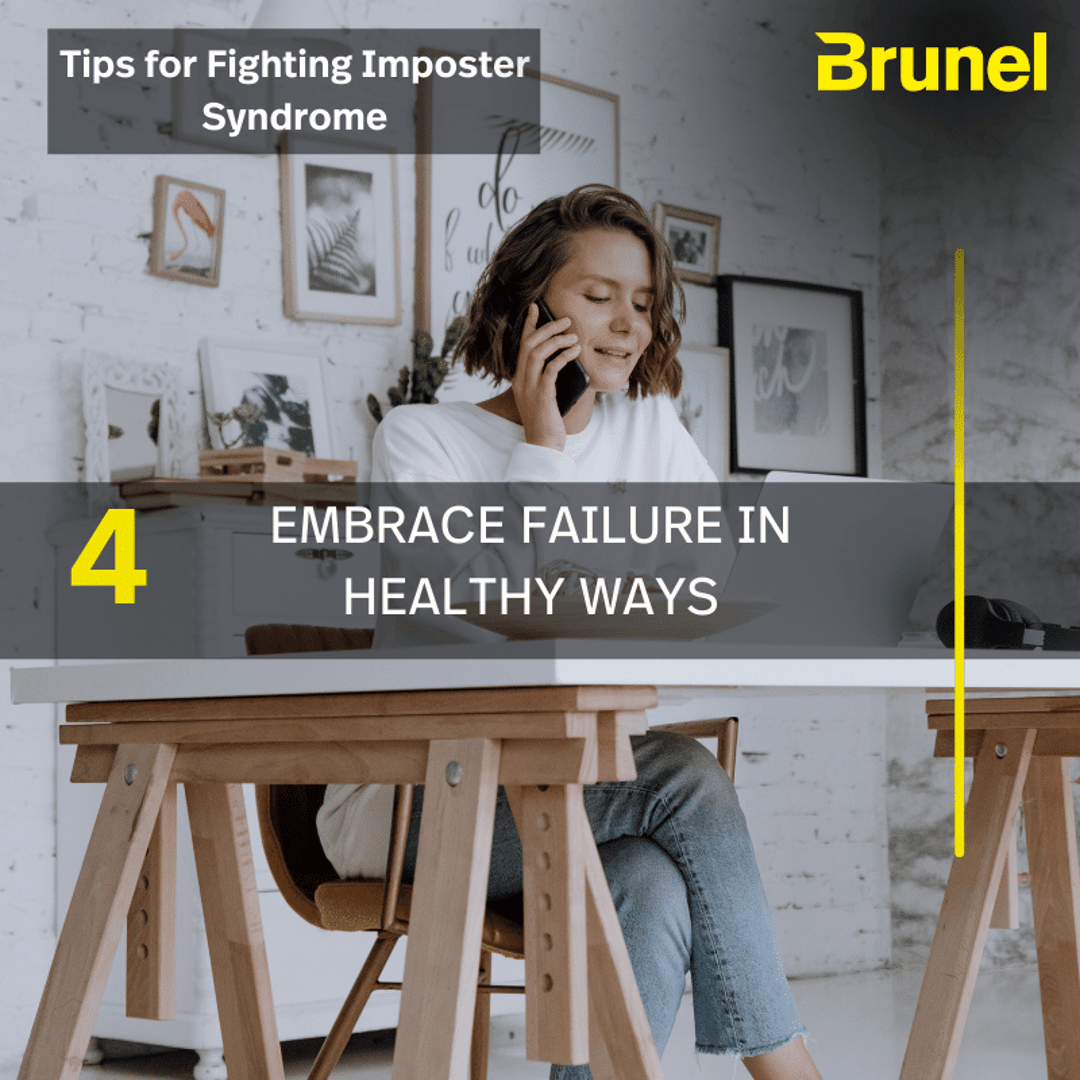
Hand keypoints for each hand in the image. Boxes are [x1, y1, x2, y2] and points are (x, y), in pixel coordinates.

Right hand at [511, 303, 581, 450]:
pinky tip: (575, 351)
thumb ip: (548, 378)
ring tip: (573, 334)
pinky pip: (551, 368)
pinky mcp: (542, 395)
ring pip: (538, 353)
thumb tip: (565, 358)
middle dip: (547, 328)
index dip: (528, 325)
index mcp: (519, 379)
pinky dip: (563, 356)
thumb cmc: (547, 421)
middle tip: (565, 319)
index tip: (535, 308)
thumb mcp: (544, 395)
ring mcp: (530, 387)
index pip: (522, 346)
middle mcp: (521, 380)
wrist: (543, 444)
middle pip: (529, 344)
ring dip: (557, 340)